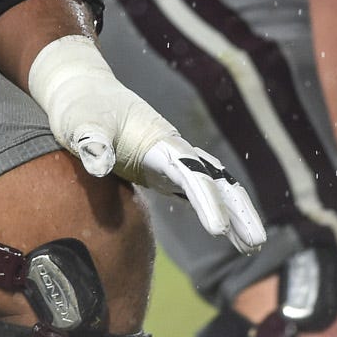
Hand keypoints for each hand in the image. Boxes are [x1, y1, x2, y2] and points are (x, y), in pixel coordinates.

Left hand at [27, 35, 264, 251]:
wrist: (82, 90)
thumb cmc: (81, 107)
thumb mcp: (80, 123)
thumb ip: (92, 142)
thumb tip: (99, 164)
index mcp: (158, 139)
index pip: (191, 172)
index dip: (207, 200)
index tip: (217, 230)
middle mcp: (173, 148)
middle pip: (216, 179)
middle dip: (238, 209)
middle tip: (256, 243)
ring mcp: (171, 158)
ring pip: (214, 184)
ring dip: (235, 211)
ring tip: (251, 246)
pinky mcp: (162, 169)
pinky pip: (198, 190)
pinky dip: (216, 209)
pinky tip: (226, 232)